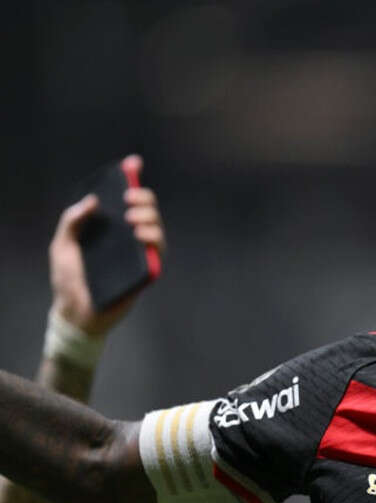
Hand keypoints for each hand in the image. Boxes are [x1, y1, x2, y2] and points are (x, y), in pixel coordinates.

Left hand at [49, 154, 165, 336]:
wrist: (76, 312)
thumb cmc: (69, 279)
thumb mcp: (62, 245)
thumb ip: (73, 221)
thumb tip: (93, 200)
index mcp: (109, 228)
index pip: (124, 200)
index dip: (131, 178)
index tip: (133, 164)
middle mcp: (128, 238)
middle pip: (147, 210)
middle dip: (143, 199)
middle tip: (128, 200)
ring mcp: (139, 254)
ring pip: (158, 229)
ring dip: (150, 219)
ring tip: (133, 221)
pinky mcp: (147, 272)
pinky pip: (159, 253)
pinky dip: (154, 241)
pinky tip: (141, 237)